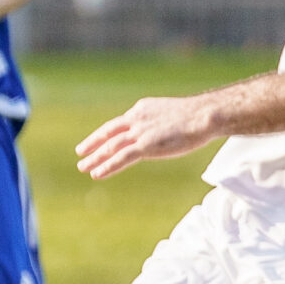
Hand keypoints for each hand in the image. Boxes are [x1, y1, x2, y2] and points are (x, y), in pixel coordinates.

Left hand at [75, 96, 215, 178]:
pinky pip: (121, 158)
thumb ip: (163, 123)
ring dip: (95, 157)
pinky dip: (107, 166)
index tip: (97, 139)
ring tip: (83, 167)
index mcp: (142, 109)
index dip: (106, 133)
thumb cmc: (198, 116)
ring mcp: (140, 132)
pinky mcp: (145, 146)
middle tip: (80, 152)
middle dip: (93, 143)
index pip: (120, 122)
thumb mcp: (174, 115)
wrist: (204, 115)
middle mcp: (137, 118)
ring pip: (111, 146)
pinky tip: (97, 174)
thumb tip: (166, 131)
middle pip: (109, 132)